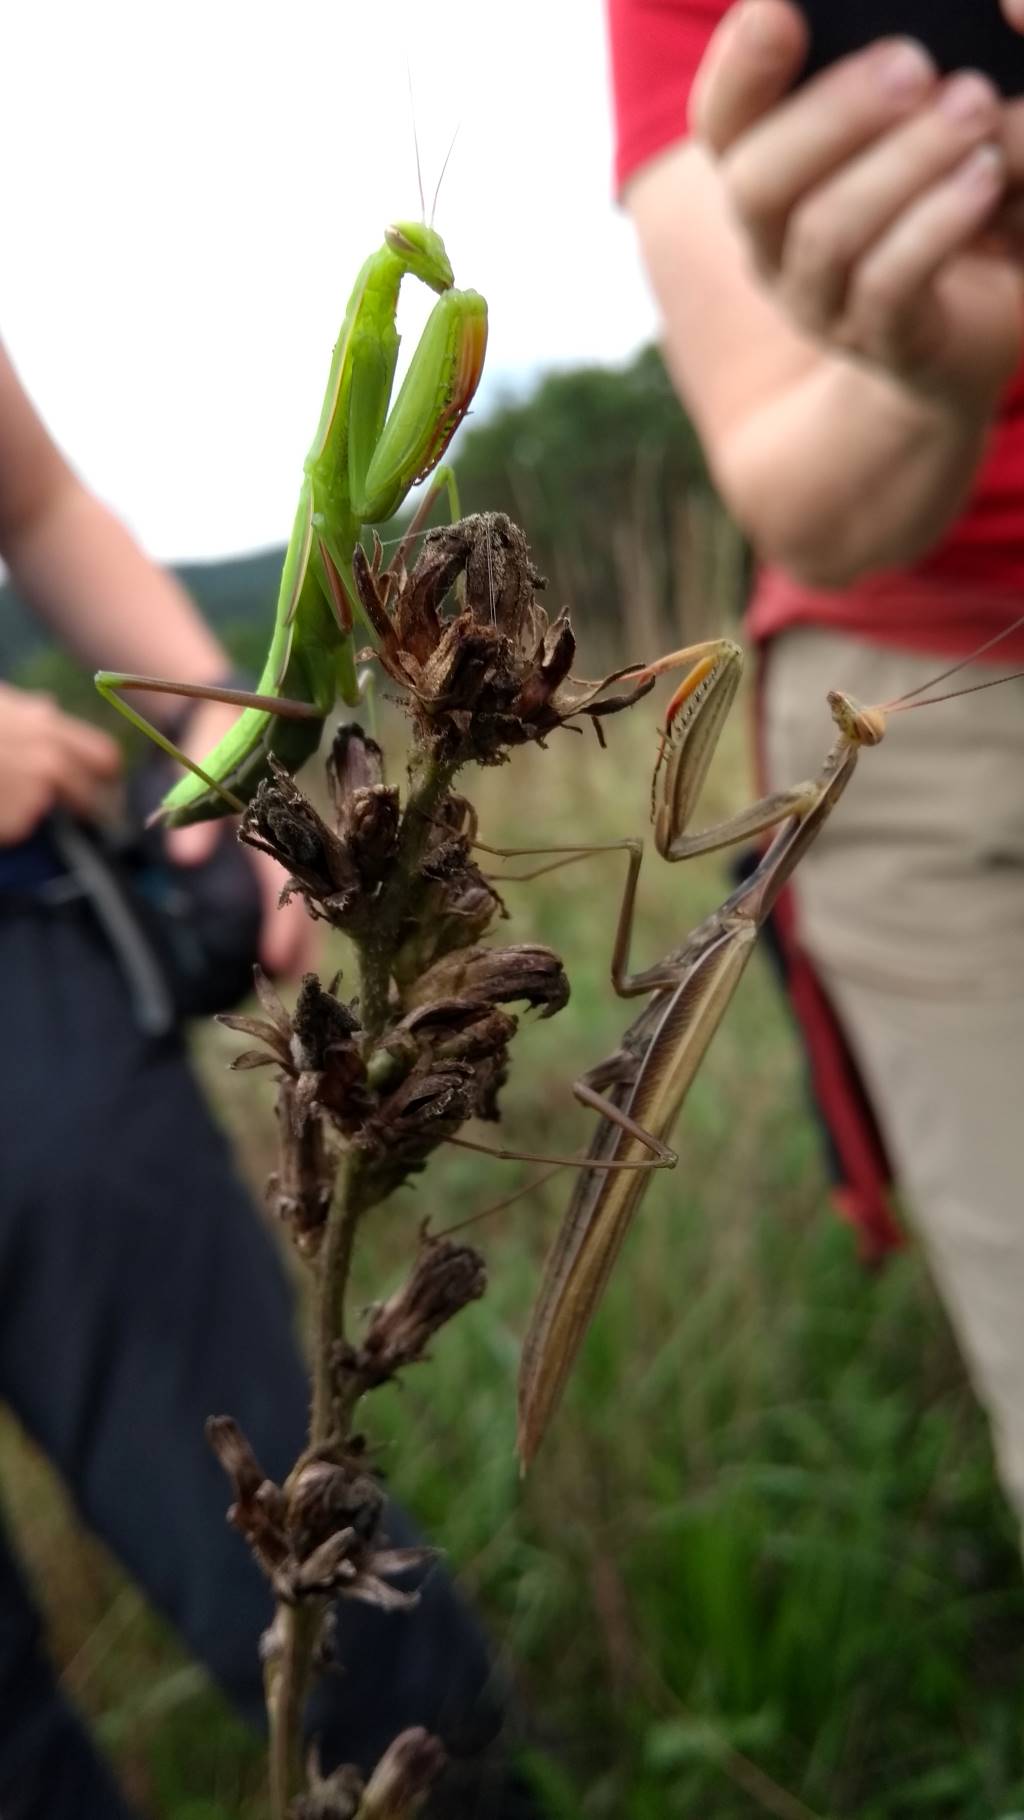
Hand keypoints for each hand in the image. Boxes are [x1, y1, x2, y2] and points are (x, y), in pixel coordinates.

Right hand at [0, 682, 121, 843]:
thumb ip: (27, 709)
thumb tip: (48, 706)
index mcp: (49, 728)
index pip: (105, 757)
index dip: (106, 775)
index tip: (101, 785)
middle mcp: (51, 764)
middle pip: (90, 799)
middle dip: (83, 808)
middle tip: (66, 813)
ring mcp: (34, 797)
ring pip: (54, 814)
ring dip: (35, 812)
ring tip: (4, 794)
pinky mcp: (15, 825)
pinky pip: (21, 829)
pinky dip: (7, 824)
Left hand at [163, 696, 319, 979]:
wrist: (222, 694)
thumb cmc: (219, 720)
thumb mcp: (207, 753)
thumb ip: (195, 808)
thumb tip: (182, 861)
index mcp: (283, 813)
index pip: (290, 878)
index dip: (287, 922)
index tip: (280, 960)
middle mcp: (293, 829)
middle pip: (309, 895)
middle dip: (304, 942)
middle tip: (296, 985)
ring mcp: (288, 835)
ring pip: (308, 893)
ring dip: (303, 936)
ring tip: (296, 979)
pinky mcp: (278, 837)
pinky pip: (290, 883)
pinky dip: (292, 917)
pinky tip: (287, 950)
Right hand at [691, 1, 1023, 412]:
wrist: (994, 304)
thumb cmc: (956, 184)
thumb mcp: (936, 110)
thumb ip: (928, 64)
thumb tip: (997, 4)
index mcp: (770, 168)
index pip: (724, 120)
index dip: (739, 68)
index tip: (779, 11)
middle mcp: (774, 242)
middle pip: (755, 183)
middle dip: (831, 115)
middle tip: (914, 63)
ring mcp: (823, 302)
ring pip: (827, 233)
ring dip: (903, 162)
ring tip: (975, 108)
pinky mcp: (884, 344)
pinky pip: (887, 287)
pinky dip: (936, 224)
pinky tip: (984, 177)